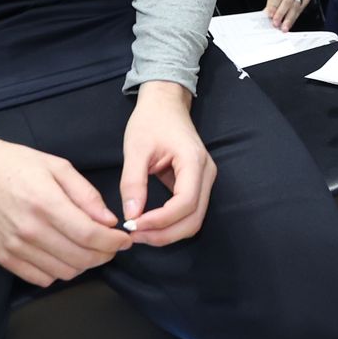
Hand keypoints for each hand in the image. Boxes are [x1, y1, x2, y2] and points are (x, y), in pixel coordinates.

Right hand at [0, 135, 129, 286]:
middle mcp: (30, 231)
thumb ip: (85, 195)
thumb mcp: (58, 167)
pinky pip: (39, 278)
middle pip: (78, 258)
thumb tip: (108, 220)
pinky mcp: (3, 259)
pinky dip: (59, 271)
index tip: (125, 239)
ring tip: (91, 248)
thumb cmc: (18, 164)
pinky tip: (64, 254)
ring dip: (83, 264)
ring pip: (62, 272)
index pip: (88, 235)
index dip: (112, 242)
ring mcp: (14, 248)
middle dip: (104, 254)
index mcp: (46, 204)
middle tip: (113, 244)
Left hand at [121, 81, 216, 247]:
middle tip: (133, 235)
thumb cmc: (150, 121)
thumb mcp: (135, 149)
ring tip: (139, 231)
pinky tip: (149, 223)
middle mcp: (206, 173)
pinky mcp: (198, 183)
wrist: (165, 102)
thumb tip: (131, 217)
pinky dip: (171, 224)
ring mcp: (205, 179)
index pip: (185, 204)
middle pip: (194, 219)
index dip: (160, 221)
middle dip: (164, 234)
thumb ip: (133, 183)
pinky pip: (189, 212)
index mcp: (193, 161)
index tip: (132, 226)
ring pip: (194, 220)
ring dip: (168, 233)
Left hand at [265, 0, 311, 28]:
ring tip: (283, 26)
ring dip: (289, 18)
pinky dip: (294, 17)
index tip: (270, 15)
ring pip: (296, 6)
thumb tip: (268, 14)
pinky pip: (301, 8)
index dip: (274, 6)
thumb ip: (270, 2)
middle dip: (282, 13)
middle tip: (276, 23)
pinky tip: (290, 22)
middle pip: (289, 0)